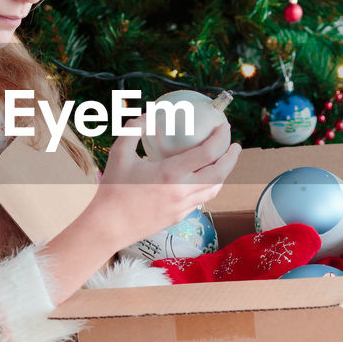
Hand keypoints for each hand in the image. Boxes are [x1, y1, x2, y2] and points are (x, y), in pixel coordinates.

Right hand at [93, 118, 241, 251]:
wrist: (109, 226)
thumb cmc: (112, 189)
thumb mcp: (120, 154)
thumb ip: (133, 130)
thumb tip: (146, 115)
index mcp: (170, 173)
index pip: (207, 153)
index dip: (220, 138)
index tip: (224, 127)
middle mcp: (182, 191)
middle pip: (220, 173)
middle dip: (232, 157)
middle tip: (234, 145)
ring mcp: (182, 207)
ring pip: (214, 189)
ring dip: (223, 174)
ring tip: (222, 161)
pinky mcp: (179, 217)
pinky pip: (200, 200)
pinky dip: (207, 187)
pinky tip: (201, 180)